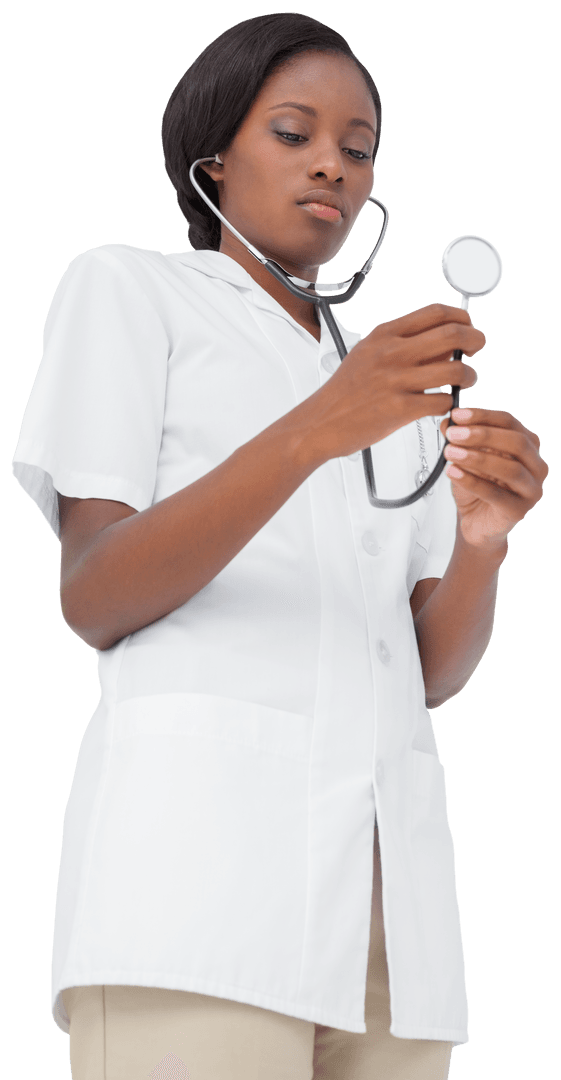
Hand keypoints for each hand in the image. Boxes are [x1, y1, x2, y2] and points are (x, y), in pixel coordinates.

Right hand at [309, 304, 482, 461]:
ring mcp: (397, 380)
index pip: (436, 312)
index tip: (468, 326)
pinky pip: (443, 402)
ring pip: (455, 370)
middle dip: (475, 339)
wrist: (320, 423)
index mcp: (385, 334)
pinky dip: (451, 404)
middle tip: (477, 348)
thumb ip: (402, 345)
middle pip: (453, 334)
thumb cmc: (345, 392)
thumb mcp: (368, 354)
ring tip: (465, 381)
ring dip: (468, 375)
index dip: (461, 317)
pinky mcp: (401, 409)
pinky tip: (443, 406)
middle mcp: (392, 352)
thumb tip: (443, 344)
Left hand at [441, 407, 548, 548]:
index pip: (509, 423)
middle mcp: (536, 466)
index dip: (483, 416)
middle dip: (483, 435)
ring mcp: (532, 490)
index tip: (457, 415)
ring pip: (510, 469)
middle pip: (516, 443)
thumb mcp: (466, 457)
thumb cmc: (477, 486)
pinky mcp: (519, 511)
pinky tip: (453, 472)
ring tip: (450, 453)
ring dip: (477, 458)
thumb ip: (459, 439)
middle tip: (453, 434)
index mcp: (528, 445)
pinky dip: (472, 482)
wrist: (475, 521)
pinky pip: (496, 494)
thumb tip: (448, 422)